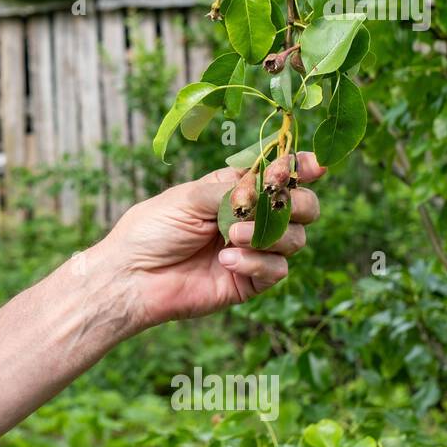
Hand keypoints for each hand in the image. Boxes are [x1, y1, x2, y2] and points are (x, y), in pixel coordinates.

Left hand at [102, 152, 326, 327]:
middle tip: (278, 202)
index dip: (299, 169)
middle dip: (296, 202)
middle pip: (299, 207)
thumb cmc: (150, 230)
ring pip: (295, 239)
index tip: (315, 165)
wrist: (131, 276)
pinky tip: (227, 261)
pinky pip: (277, 270)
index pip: (277, 176)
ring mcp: (251, 250)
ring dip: (269, 234)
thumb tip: (269, 184)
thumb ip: (232, 190)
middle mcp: (248, 218)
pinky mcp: (249, 281)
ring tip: (232, 236)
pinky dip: (256, 263)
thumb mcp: (188, 198)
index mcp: (233, 190)